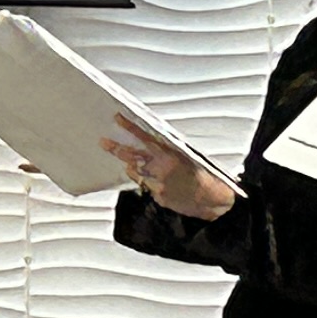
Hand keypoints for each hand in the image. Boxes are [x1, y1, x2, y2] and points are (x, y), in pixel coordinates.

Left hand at [103, 117, 238, 221]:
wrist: (212, 199)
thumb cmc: (204, 175)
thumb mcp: (187, 155)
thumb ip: (168, 150)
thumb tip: (152, 142)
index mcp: (169, 155)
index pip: (144, 137)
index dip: (129, 127)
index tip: (118, 118)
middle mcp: (160, 169)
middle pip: (131, 156)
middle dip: (116, 148)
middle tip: (104, 142)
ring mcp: (157, 184)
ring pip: (136, 173)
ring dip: (133, 167)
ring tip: (130, 163)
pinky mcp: (158, 196)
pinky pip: (147, 186)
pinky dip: (149, 182)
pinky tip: (158, 181)